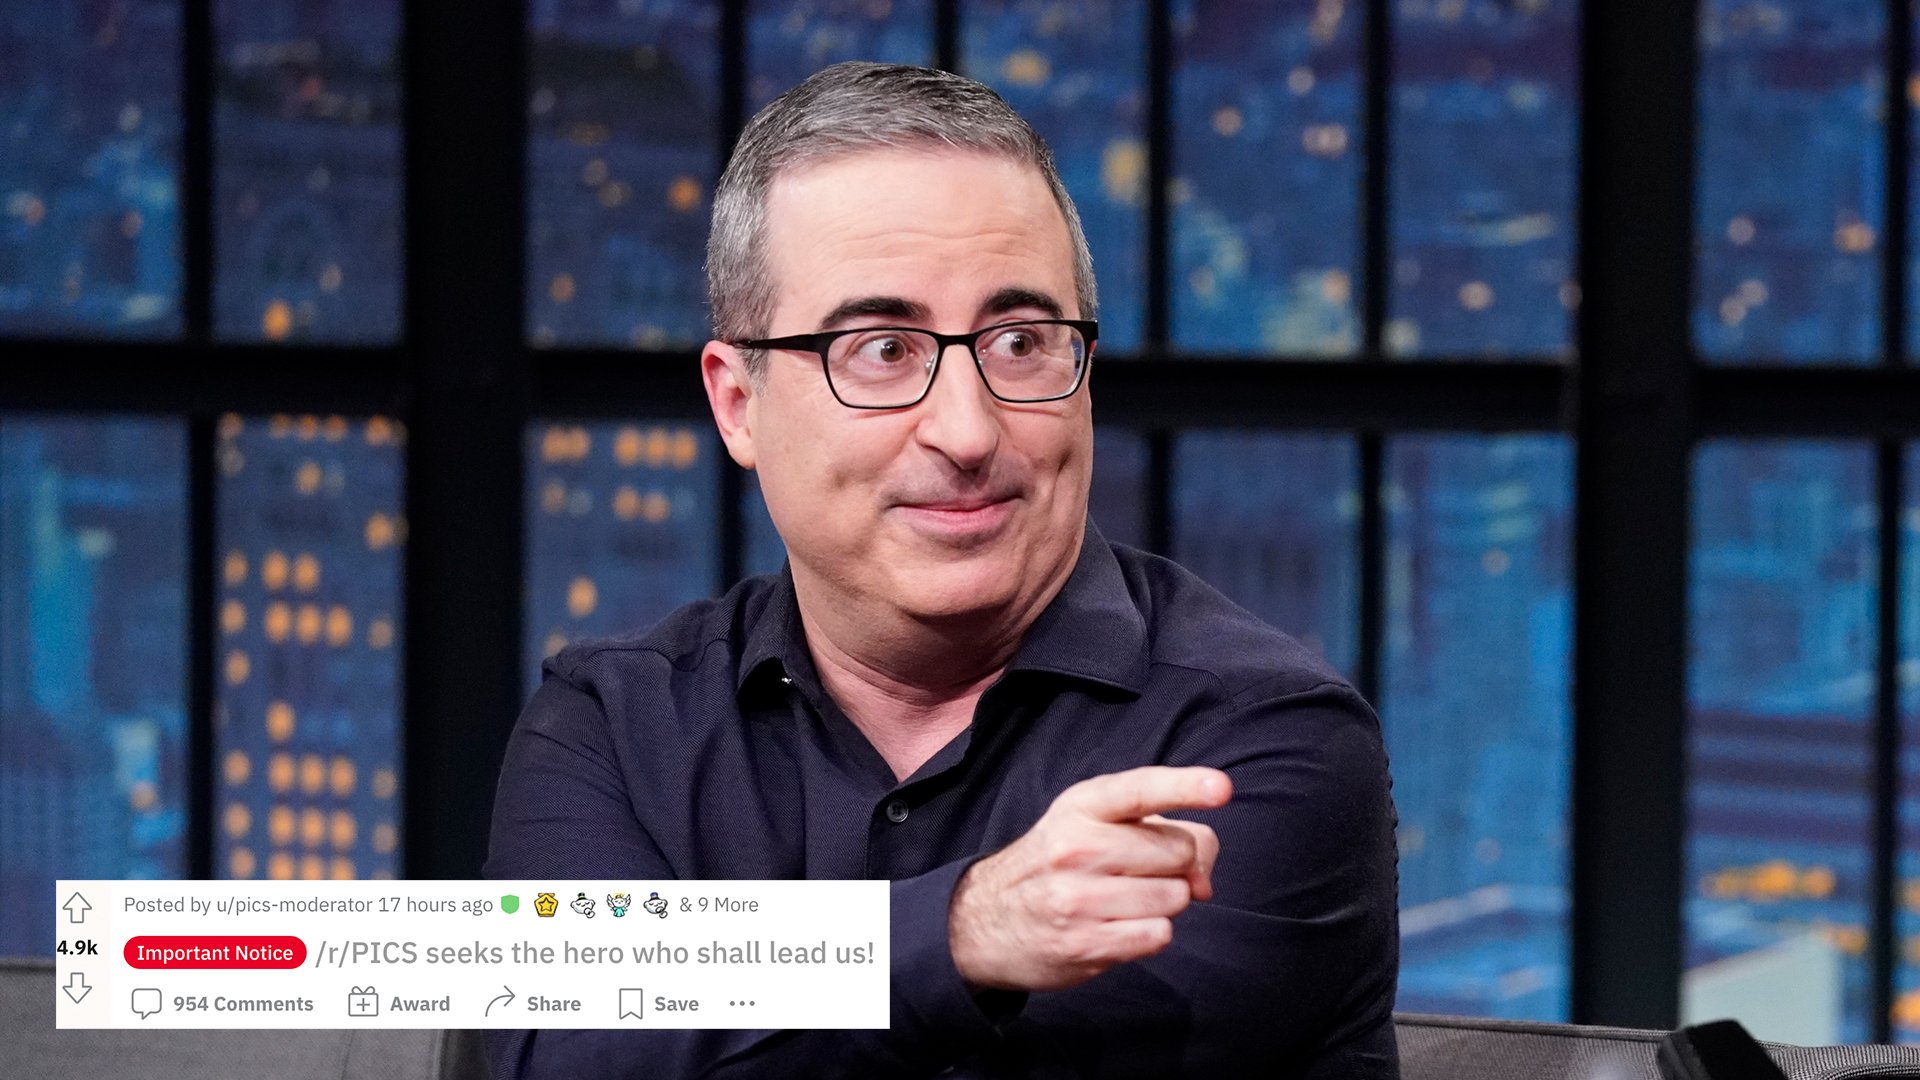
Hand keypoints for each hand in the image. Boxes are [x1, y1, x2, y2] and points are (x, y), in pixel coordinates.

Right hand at [947, 765, 1230, 992]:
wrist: (984, 920)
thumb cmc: (1056, 865)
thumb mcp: (1093, 826)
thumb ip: (1161, 833)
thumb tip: (1204, 882)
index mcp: (1081, 806)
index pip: (1140, 789)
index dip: (1185, 787)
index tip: (1221, 788)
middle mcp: (1077, 847)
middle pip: (1179, 852)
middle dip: (1176, 864)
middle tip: (1141, 871)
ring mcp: (1078, 898)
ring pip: (1175, 897)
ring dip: (1165, 902)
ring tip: (1124, 900)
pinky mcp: (1085, 943)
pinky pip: (1159, 935)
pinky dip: (1150, 933)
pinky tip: (1118, 926)